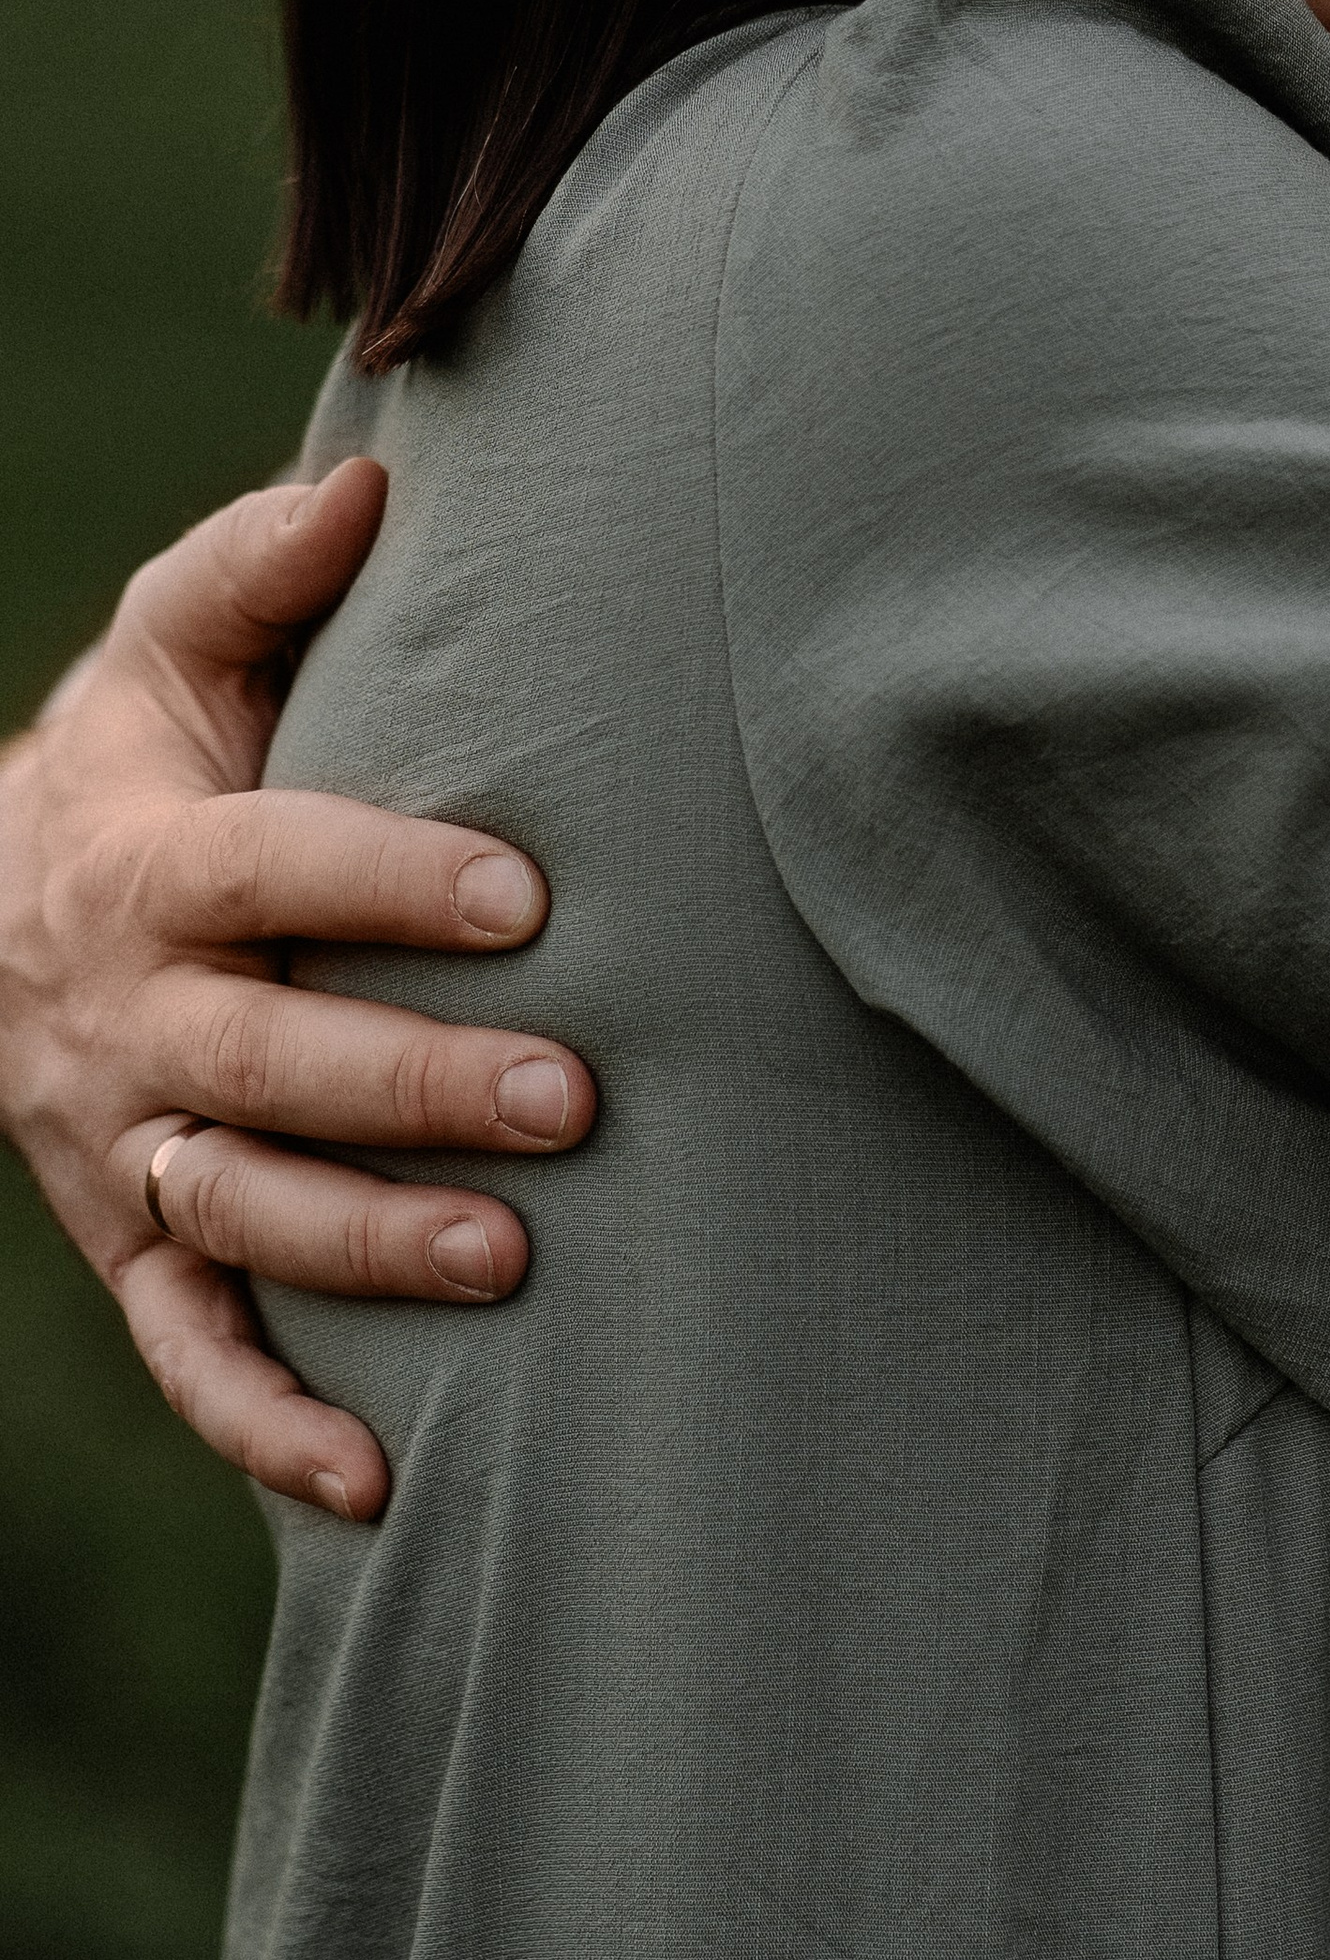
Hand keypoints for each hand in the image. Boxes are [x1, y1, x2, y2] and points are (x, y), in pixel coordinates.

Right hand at [0, 459, 595, 1518]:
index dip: (387, 879)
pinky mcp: (131, 1242)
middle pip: (270, 1062)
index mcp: (148, 860)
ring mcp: (125, 1144)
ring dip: (369, 1247)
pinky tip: (375, 1482)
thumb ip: (262, 565)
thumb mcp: (177, 643)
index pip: (270, 869)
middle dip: (415, 1086)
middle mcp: (130, 1016)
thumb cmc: (147, 754)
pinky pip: (188, 1348)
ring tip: (513, 1261)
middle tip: (574, 1098)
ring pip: (239, 1213)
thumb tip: (380, 477)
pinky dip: (266, 1421)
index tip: (527, 895)